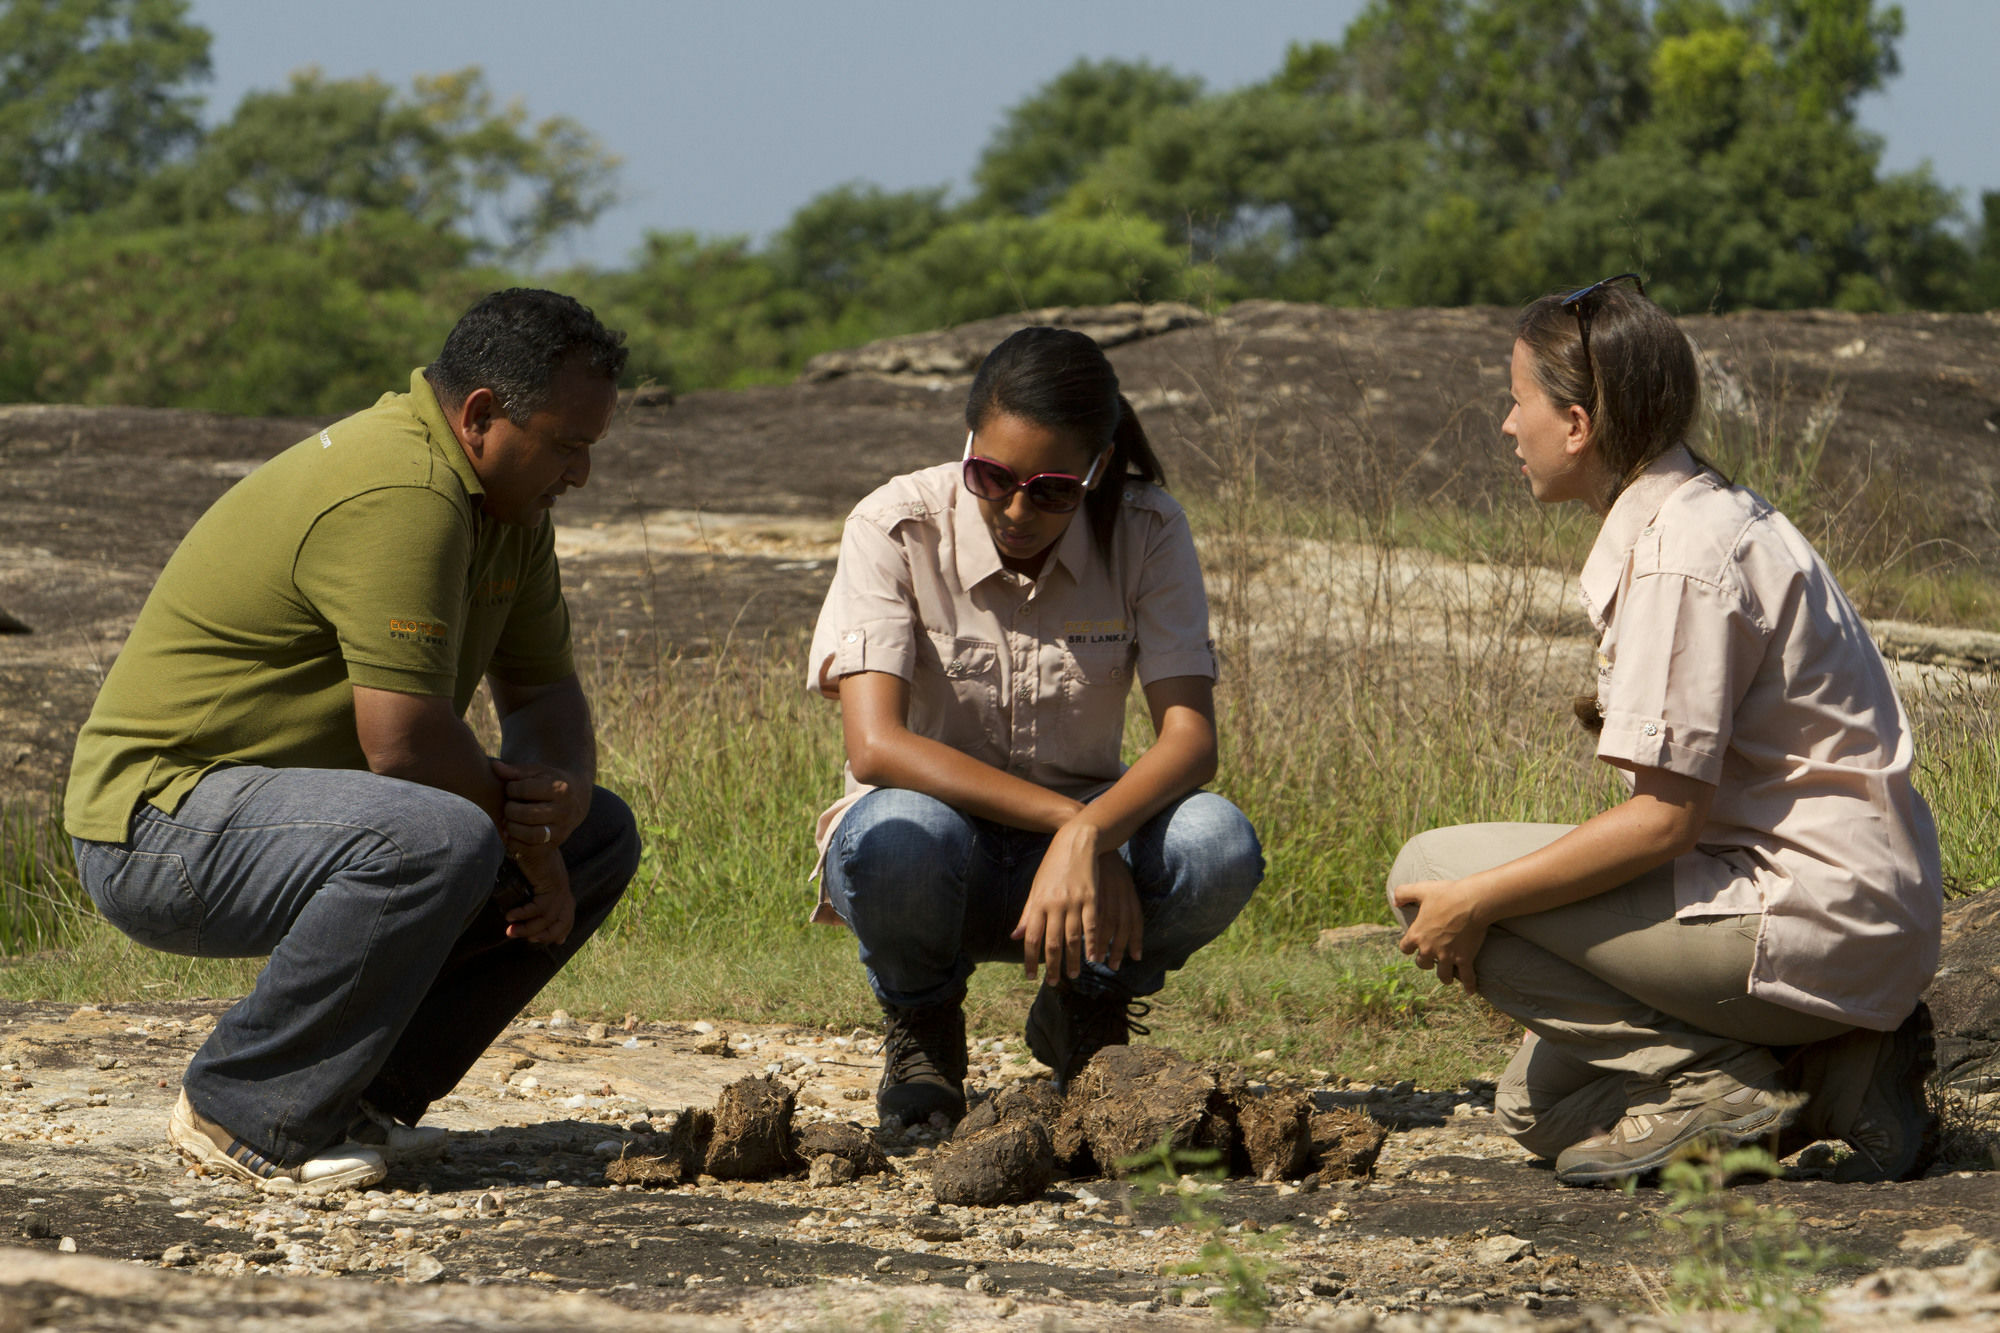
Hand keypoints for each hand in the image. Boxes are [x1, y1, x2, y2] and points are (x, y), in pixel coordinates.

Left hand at [492, 759, 588, 856]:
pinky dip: (516, 843)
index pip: (526, 790)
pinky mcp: (555, 844)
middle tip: (508, 807)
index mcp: (560, 790)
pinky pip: (532, 850)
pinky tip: (512, 833)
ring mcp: (562, 830)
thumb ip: (515, 771)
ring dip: (512, 829)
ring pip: (532, 835)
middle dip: (510, 810)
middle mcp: (564, 811)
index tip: (511, 789)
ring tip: (508, 821)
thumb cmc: (549, 783)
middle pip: (528, 815)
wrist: (574, 800)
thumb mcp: (537, 772)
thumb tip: (494, 766)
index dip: (511, 789)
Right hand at [505, 843, 574, 944]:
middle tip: (526, 939)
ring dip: (527, 928)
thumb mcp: (529, 874)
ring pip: (547, 918)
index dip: (564, 929)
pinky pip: (540, 908)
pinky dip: (524, 914)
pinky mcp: (550, 883)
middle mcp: (563, 888)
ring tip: (510, 931)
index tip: (558, 941)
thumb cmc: (525, 851)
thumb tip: (512, 904)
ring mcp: (559, 886)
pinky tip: (510, 916)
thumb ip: (528, 889)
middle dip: (545, 935)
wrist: (529, 835)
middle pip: (562, 921)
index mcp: (561, 887)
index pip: (568, 913)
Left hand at [1012, 823, 1140, 981]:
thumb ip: (1028, 914)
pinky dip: (1092, 944)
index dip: (1030, 960)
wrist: (1075, 842)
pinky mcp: (1091, 897)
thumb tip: (1016, 936)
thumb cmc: (1053, 866)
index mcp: (1039, 903)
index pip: (1032, 938)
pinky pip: (1091, 926)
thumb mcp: (1036, 888)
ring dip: (1073, 960)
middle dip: (1052, 966)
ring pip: (1072, 938)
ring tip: (1073, 975)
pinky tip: (1093, 958)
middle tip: (1053, 983)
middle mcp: (1054, 904)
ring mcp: (1074, 901)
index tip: (1031, 976)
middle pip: (1052, 943)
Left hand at [1391, 878, 1486, 992]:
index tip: (1414, 948)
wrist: (1470, 901)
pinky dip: (1469, 986)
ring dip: (1445, 976)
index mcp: (1416, 935)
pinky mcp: (1464, 959)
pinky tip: (1470, 991)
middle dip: (1427, 962)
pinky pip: (1466, 977)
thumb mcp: (1421, 889)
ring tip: (1448, 977)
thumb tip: (1395, 900)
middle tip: (1434, 960)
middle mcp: (1429, 949)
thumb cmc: (1446, 894)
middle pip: (1423, 964)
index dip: (1409, 948)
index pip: (1405, 949)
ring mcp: (1447, 956)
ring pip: (1443, 975)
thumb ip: (1404, 893)